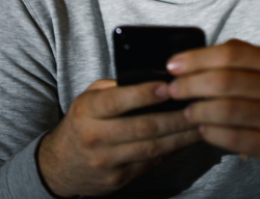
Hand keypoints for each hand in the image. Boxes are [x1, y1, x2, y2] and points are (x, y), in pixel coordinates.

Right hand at [38, 79, 200, 196]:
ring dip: (180, 136)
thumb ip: (115, 88)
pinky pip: (150, 163)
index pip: (117, 101)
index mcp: (87, 111)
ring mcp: (106, 162)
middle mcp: (95, 137)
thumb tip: (153, 79)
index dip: (144, 94)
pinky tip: (186, 140)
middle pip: (142, 127)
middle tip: (197, 106)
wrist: (59, 165)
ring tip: (200, 123)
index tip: (168, 86)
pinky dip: (172, 150)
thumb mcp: (89, 98)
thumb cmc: (82, 122)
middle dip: (174, 117)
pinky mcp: (118, 179)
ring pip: (151, 148)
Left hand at [167, 39, 259, 177]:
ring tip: (186, 111)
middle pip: (225, 81)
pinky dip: (211, 133)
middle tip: (171, 89)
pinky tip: (202, 129)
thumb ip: (233, 59)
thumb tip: (185, 61)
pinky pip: (233, 138)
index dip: (197, 58)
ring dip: (198, 110)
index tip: (172, 65)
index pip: (231, 52)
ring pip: (227, 110)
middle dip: (190, 84)